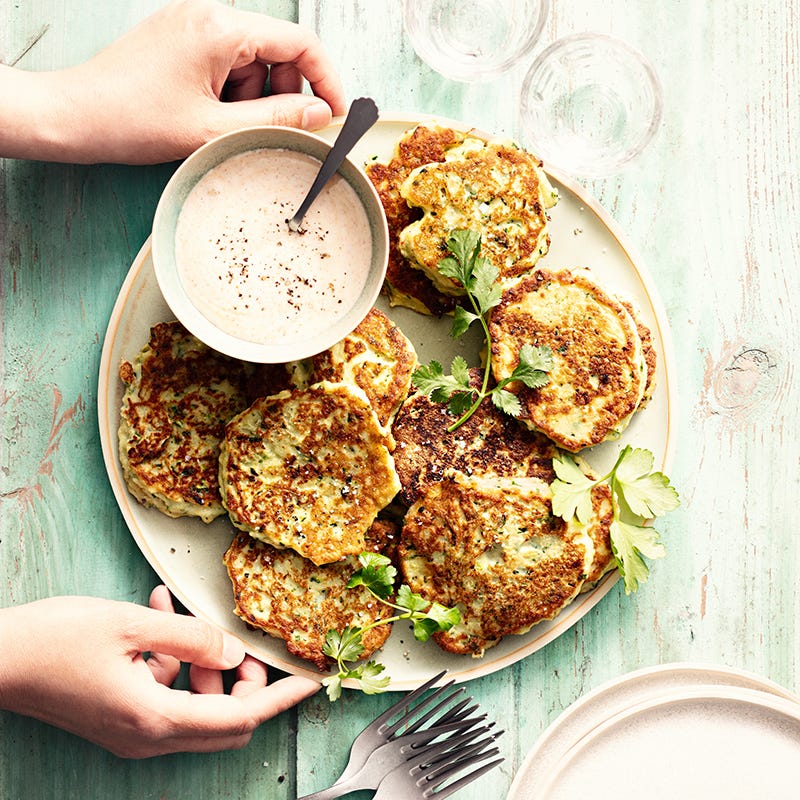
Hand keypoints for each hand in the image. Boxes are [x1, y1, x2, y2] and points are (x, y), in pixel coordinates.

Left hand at [0, 0, 346, 163]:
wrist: (74, 116)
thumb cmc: (133, 120)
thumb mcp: (213, 129)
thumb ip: (276, 120)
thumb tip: (321, 115)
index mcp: (221, 28)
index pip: (300, 43)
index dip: (327, 80)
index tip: (336, 116)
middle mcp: (210, 15)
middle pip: (278, 54)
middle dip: (282, 96)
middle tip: (267, 131)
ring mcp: (194, 26)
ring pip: (254, 64)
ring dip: (253, 101)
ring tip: (220, 127)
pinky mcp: (183, 42)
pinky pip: (228, 66)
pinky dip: (231, 96)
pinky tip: (207, 117)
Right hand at [0, 586, 319, 757]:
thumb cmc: (56, 641)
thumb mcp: (132, 627)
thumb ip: (192, 639)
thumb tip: (235, 653)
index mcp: (155, 718)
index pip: (240, 716)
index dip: (280, 697)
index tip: (311, 681)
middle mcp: (147, 736)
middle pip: (225, 721)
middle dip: (246, 683)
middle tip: (242, 643)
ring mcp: (132, 731)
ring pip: (197, 707)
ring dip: (204, 665)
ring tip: (184, 619)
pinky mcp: (119, 718)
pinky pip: (165, 693)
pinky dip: (172, 660)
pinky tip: (158, 616)